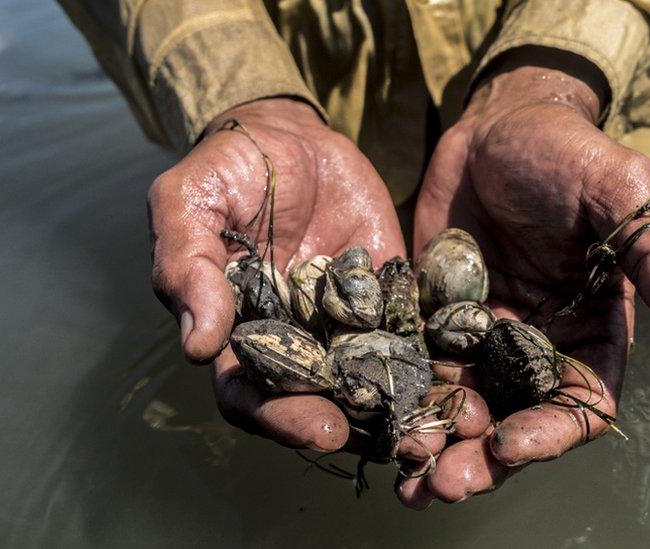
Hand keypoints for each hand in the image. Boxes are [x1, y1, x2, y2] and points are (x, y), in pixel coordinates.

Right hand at [147, 98, 406, 451]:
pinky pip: (410, 337)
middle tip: (396, 444)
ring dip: (403, 411)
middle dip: (360, 423)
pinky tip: (462, 381)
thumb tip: (197, 346)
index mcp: (239, 334)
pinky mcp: (386, 299)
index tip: (321, 428)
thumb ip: (186, 266)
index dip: (282, 418)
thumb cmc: (226, 169)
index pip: (251, 394)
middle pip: (319, 400)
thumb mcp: (189, 202)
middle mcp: (294, 341)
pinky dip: (434, 363)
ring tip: (438, 434)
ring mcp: (343, 323)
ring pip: (369, 382)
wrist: (288, 134)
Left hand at [397, 49, 649, 506]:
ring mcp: (482, 338)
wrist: (495, 124)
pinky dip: (401, 406)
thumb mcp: (617, 194)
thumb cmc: (567, 153)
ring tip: (405, 480)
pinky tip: (373, 430)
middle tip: (439, 484)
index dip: (550, 434)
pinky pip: (418, 373)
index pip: (581, 404)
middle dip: (480, 460)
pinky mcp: (434, 322)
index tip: (510, 446)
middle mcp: (537, 346)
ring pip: (462, 411)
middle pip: (513, 423)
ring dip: (436, 448)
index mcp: (591, 331)